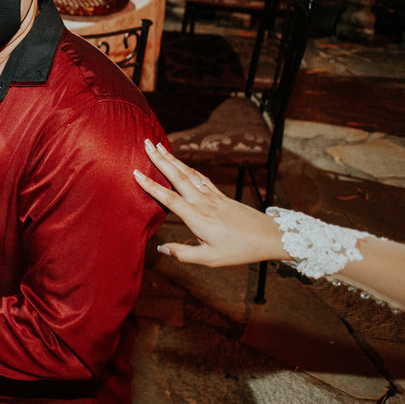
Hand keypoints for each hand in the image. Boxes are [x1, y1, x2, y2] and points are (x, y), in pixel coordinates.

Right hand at [135, 139, 287, 266]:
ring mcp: (212, 196)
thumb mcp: (210, 259)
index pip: (169, 198)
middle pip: (177, 177)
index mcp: (197, 218)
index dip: (150, 185)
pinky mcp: (221, 195)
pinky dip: (188, 167)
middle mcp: (203, 202)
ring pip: (189, 173)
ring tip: (158, 146)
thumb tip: (161, 248)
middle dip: (160, 159)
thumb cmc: (240, 250)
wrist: (269, 237)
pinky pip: (201, 177)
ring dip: (172, 159)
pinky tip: (182, 163)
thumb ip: (183, 254)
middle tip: (145, 143)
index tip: (135, 172)